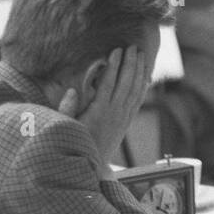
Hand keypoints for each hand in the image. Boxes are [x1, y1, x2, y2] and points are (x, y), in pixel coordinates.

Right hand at [59, 46, 149, 164]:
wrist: (94, 166)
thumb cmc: (77, 143)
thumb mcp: (67, 127)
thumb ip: (67, 109)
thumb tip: (72, 90)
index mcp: (99, 111)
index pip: (108, 83)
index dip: (113, 66)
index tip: (116, 51)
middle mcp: (115, 112)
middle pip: (126, 83)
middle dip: (130, 63)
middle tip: (133, 47)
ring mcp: (123, 117)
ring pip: (135, 90)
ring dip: (139, 71)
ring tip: (141, 55)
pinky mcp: (127, 121)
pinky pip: (138, 100)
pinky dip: (143, 87)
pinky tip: (146, 76)